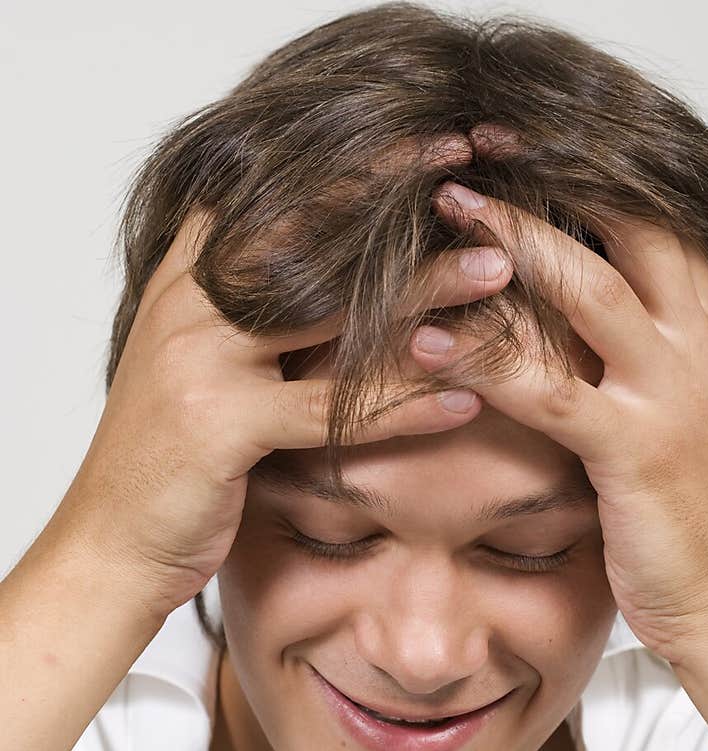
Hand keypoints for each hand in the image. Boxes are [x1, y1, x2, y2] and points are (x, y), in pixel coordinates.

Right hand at [58, 139, 509, 622]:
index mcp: (187, 280)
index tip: (428, 149)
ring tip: (495, 274)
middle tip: (483, 196)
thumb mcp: (200, 371)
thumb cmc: (170, 464)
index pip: (274, 200)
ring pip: (331, 315)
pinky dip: (403, 407)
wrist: (112, 544)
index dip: (353, 170)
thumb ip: (250, 322)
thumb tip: (335, 293)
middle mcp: (190, 303)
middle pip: (311, 241)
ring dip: (422, 294)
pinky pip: (331, 412)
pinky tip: (463, 400)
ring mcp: (200, 358)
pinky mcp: (221, 424)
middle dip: (402, 213)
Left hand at [409, 177, 707, 667]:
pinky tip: (430, 344)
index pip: (653, 220)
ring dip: (511, 243)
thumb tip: (562, 323)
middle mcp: (694, 345)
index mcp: (703, 331)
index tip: (516, 146)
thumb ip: (631, 360)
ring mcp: (669, 393)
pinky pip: (551, 389)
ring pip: (589, 289)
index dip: (586, 175)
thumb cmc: (690, 516)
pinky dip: (487, 362)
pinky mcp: (636, 449)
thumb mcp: (672, 418)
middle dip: (545, 183)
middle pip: (626, 228)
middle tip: (466, 158)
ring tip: (443, 210)